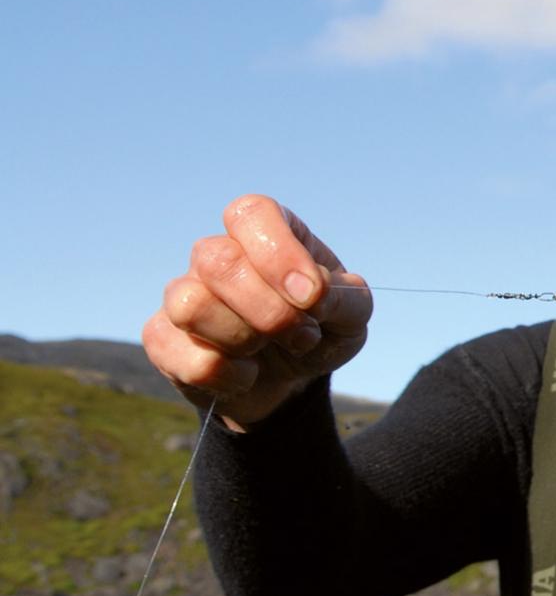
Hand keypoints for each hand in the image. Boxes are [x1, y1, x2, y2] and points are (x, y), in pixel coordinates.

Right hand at [141, 194, 372, 428]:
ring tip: (269, 348)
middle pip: (217, 261)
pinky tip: (247, 374)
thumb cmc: (320, 330)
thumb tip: (312, 291)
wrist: (292, 380)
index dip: (278, 253)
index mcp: (265, 233)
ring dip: (244, 340)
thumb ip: (345, 296)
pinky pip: (188, 358)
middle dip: (270, 310)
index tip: (311, 296)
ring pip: (190, 305)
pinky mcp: (163, 339)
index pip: (251, 214)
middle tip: (302, 334)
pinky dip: (231, 376)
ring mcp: (182, 294)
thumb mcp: (352, 314)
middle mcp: (216, 255)